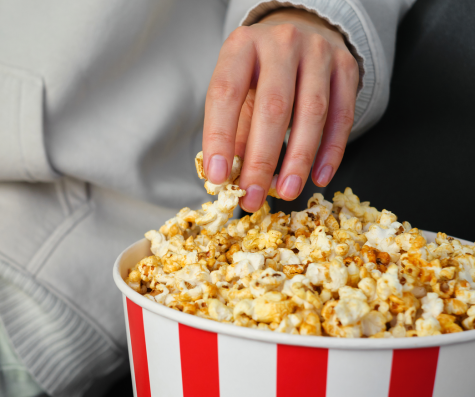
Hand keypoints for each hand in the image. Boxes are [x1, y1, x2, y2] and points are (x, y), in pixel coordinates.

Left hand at [202, 8, 358, 210]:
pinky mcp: (347, 67)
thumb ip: (234, 130)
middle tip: (253, 196)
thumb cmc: (260, 71)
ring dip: (298, 160)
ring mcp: (318, 52)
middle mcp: (281, 43)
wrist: (301, 31)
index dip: (220, 138)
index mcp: (241, 46)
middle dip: (262, 159)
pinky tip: (319, 177)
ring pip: (312, 113)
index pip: (225, 94)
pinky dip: (331, 151)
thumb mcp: (238, 89)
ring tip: (286, 192)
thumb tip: (229, 179)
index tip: (218, 177)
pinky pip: (342, 115)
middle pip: (273, 107)